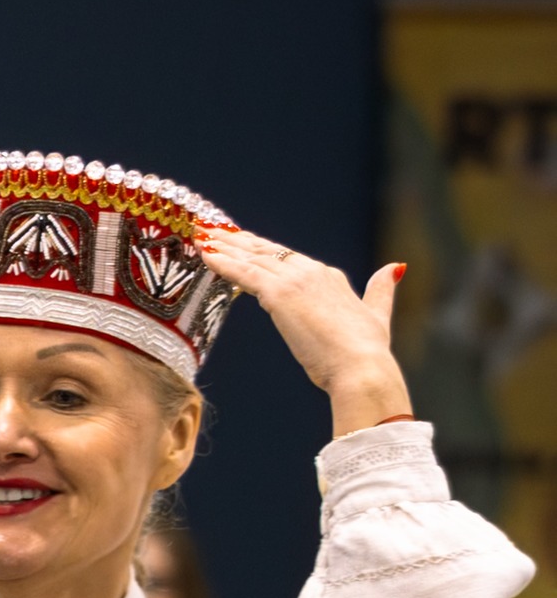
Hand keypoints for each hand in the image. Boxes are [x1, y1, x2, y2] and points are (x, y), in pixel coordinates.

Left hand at [195, 227, 411, 436]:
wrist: (361, 366)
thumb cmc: (366, 352)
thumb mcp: (377, 314)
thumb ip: (381, 290)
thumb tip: (396, 267)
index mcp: (329, 277)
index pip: (287, 258)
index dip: (261, 250)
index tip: (242, 242)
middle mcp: (311, 272)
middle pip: (266, 251)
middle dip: (237, 241)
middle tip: (212, 230)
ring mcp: (295, 281)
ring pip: (251, 258)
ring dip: (223, 247)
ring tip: (201, 237)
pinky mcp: (280, 295)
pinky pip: (244, 273)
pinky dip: (223, 263)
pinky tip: (204, 255)